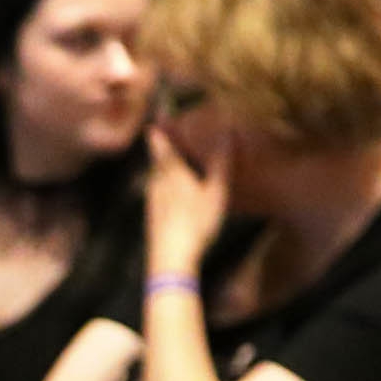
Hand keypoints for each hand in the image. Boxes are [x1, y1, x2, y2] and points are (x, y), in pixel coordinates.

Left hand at [144, 124, 230, 277]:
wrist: (170, 260)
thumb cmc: (196, 224)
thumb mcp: (215, 192)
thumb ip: (221, 163)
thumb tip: (228, 133)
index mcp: (170, 173)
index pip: (160, 145)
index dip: (158, 131)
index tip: (154, 120)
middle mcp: (156, 184)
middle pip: (157, 161)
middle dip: (161, 148)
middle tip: (163, 134)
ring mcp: (152, 202)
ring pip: (156, 178)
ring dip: (162, 168)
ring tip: (171, 161)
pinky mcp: (153, 218)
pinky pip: (157, 194)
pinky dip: (164, 186)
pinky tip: (172, 194)